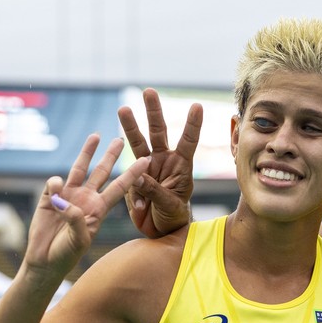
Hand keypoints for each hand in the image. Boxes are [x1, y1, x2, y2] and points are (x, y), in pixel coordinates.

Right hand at [26, 135, 149, 278]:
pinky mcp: (49, 197)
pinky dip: (55, 184)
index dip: (132, 174)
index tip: (146, 161)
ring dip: (87, 152)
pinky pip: (54, 183)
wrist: (45, 261)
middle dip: (111, 156)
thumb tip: (64, 201)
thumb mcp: (79, 241)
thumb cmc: (67, 254)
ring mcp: (68, 196)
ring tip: (96, 136)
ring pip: (80, 169)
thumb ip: (77, 221)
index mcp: (99, 209)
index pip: (120, 188)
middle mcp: (86, 199)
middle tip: (120, 139)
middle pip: (101, 172)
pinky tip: (54, 195)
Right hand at [118, 88, 199, 237]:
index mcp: (181, 166)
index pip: (188, 141)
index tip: (197, 105)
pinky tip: (138, 200)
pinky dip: (130, 183)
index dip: (192, 124)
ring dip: (130, 127)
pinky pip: (127, 173)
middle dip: (153, 112)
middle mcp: (164, 161)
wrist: (160, 231)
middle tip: (149, 91)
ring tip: (124, 109)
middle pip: (158, 132)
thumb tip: (138, 175)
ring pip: (138, 143)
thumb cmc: (174, 217)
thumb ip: (155, 191)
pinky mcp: (132, 177)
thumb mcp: (170, 205)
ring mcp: (147, 168)